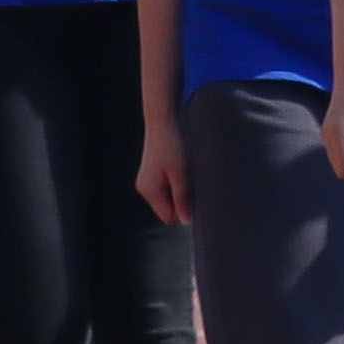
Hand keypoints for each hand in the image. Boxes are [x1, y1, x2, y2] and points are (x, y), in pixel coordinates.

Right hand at [132, 112, 188, 227]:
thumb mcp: (181, 173)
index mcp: (150, 191)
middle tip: (195, 185)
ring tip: (188, 174)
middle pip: (168, 209)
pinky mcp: (153, 174)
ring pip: (169, 198)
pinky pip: (167, 188)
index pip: (169, 217)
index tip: (199, 200)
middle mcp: (145, 189)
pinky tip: (183, 170)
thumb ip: (183, 198)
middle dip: (183, 202)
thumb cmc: (173, 145)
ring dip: (181, 191)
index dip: (184, 213)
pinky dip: (177, 183)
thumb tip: (186, 221)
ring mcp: (148, 181)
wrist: (163, 121)